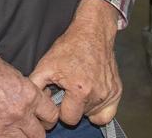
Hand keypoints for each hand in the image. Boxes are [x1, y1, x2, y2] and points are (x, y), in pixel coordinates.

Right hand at [0, 25, 56, 137]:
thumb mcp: (13, 73)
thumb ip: (26, 90)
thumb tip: (36, 101)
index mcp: (28, 93)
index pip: (51, 115)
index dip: (48, 116)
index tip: (42, 116)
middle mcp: (20, 111)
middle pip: (40, 134)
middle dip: (37, 129)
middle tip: (29, 125)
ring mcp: (4, 124)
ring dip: (22, 136)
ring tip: (15, 128)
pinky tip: (1, 129)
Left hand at [29, 0, 121, 125]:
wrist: (92, 33)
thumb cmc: (69, 47)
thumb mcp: (45, 65)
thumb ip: (36, 87)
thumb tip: (34, 104)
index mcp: (79, 90)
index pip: (68, 118)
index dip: (60, 109)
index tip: (59, 97)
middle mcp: (97, 94)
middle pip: (80, 117)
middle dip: (72, 107)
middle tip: (68, 90)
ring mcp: (110, 94)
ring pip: (93, 114)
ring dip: (84, 106)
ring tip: (79, 87)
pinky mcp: (117, 92)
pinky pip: (107, 113)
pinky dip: (99, 108)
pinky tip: (90, 96)